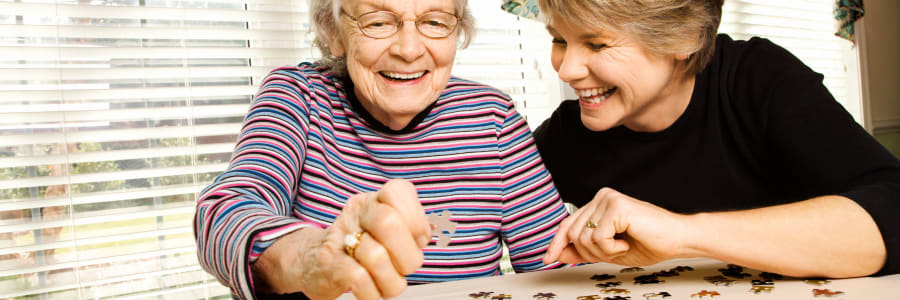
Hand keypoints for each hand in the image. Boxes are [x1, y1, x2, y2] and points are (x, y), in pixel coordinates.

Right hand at [252, 179, 431, 299]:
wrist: (313, 261)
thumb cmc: (358, 246)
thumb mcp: (386, 230)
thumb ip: (410, 227)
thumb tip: (429, 232)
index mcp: (375, 200)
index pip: (399, 190)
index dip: (415, 219)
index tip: (417, 238)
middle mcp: (358, 213)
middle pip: (389, 223)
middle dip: (407, 255)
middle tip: (404, 266)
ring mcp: (341, 236)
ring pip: (376, 257)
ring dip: (390, 280)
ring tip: (385, 281)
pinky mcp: (329, 263)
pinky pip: (359, 278)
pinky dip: (371, 292)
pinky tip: (370, 289)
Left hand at [542, 187, 689, 266]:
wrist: (678, 240)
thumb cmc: (649, 244)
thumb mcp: (608, 252)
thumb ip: (582, 250)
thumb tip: (557, 254)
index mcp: (598, 205)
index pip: (568, 224)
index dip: (557, 243)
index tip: (547, 259)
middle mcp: (601, 197)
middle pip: (572, 233)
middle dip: (589, 253)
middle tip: (614, 253)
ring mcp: (608, 199)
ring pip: (582, 237)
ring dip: (602, 252)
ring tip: (623, 246)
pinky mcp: (616, 205)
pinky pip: (597, 237)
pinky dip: (611, 248)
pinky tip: (627, 242)